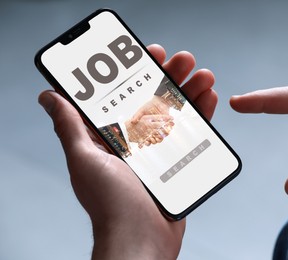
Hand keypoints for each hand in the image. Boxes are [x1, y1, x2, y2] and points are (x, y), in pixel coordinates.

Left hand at [38, 44, 216, 258]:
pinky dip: (201, 116)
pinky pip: (192, 134)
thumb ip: (70, 127)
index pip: (123, 95)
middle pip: (153, 100)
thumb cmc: (111, 204)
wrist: (141, 240)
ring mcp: (158, 151)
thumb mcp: (85, 160)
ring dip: (190, 92)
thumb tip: (49, 97)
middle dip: (169, 76)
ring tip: (204, 75)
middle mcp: (134, 141)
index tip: (149, 54)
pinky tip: (209, 99)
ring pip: (176, 113)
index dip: (136, 73)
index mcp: (110, 136)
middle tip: (183, 59)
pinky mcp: (177, 162)